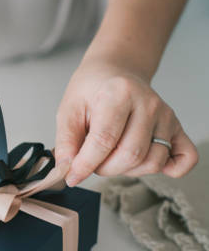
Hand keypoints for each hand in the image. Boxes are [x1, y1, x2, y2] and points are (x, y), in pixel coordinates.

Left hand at [56, 59, 197, 185]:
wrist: (114, 73)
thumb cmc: (91, 91)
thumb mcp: (68, 111)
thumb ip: (66, 142)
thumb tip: (67, 170)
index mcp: (118, 94)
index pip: (104, 141)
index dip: (85, 165)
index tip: (72, 176)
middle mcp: (148, 104)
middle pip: (131, 155)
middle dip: (104, 168)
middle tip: (92, 160)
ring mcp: (165, 116)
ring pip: (152, 162)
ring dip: (127, 170)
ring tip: (111, 156)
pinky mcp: (176, 128)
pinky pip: (185, 158)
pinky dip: (169, 169)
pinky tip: (144, 163)